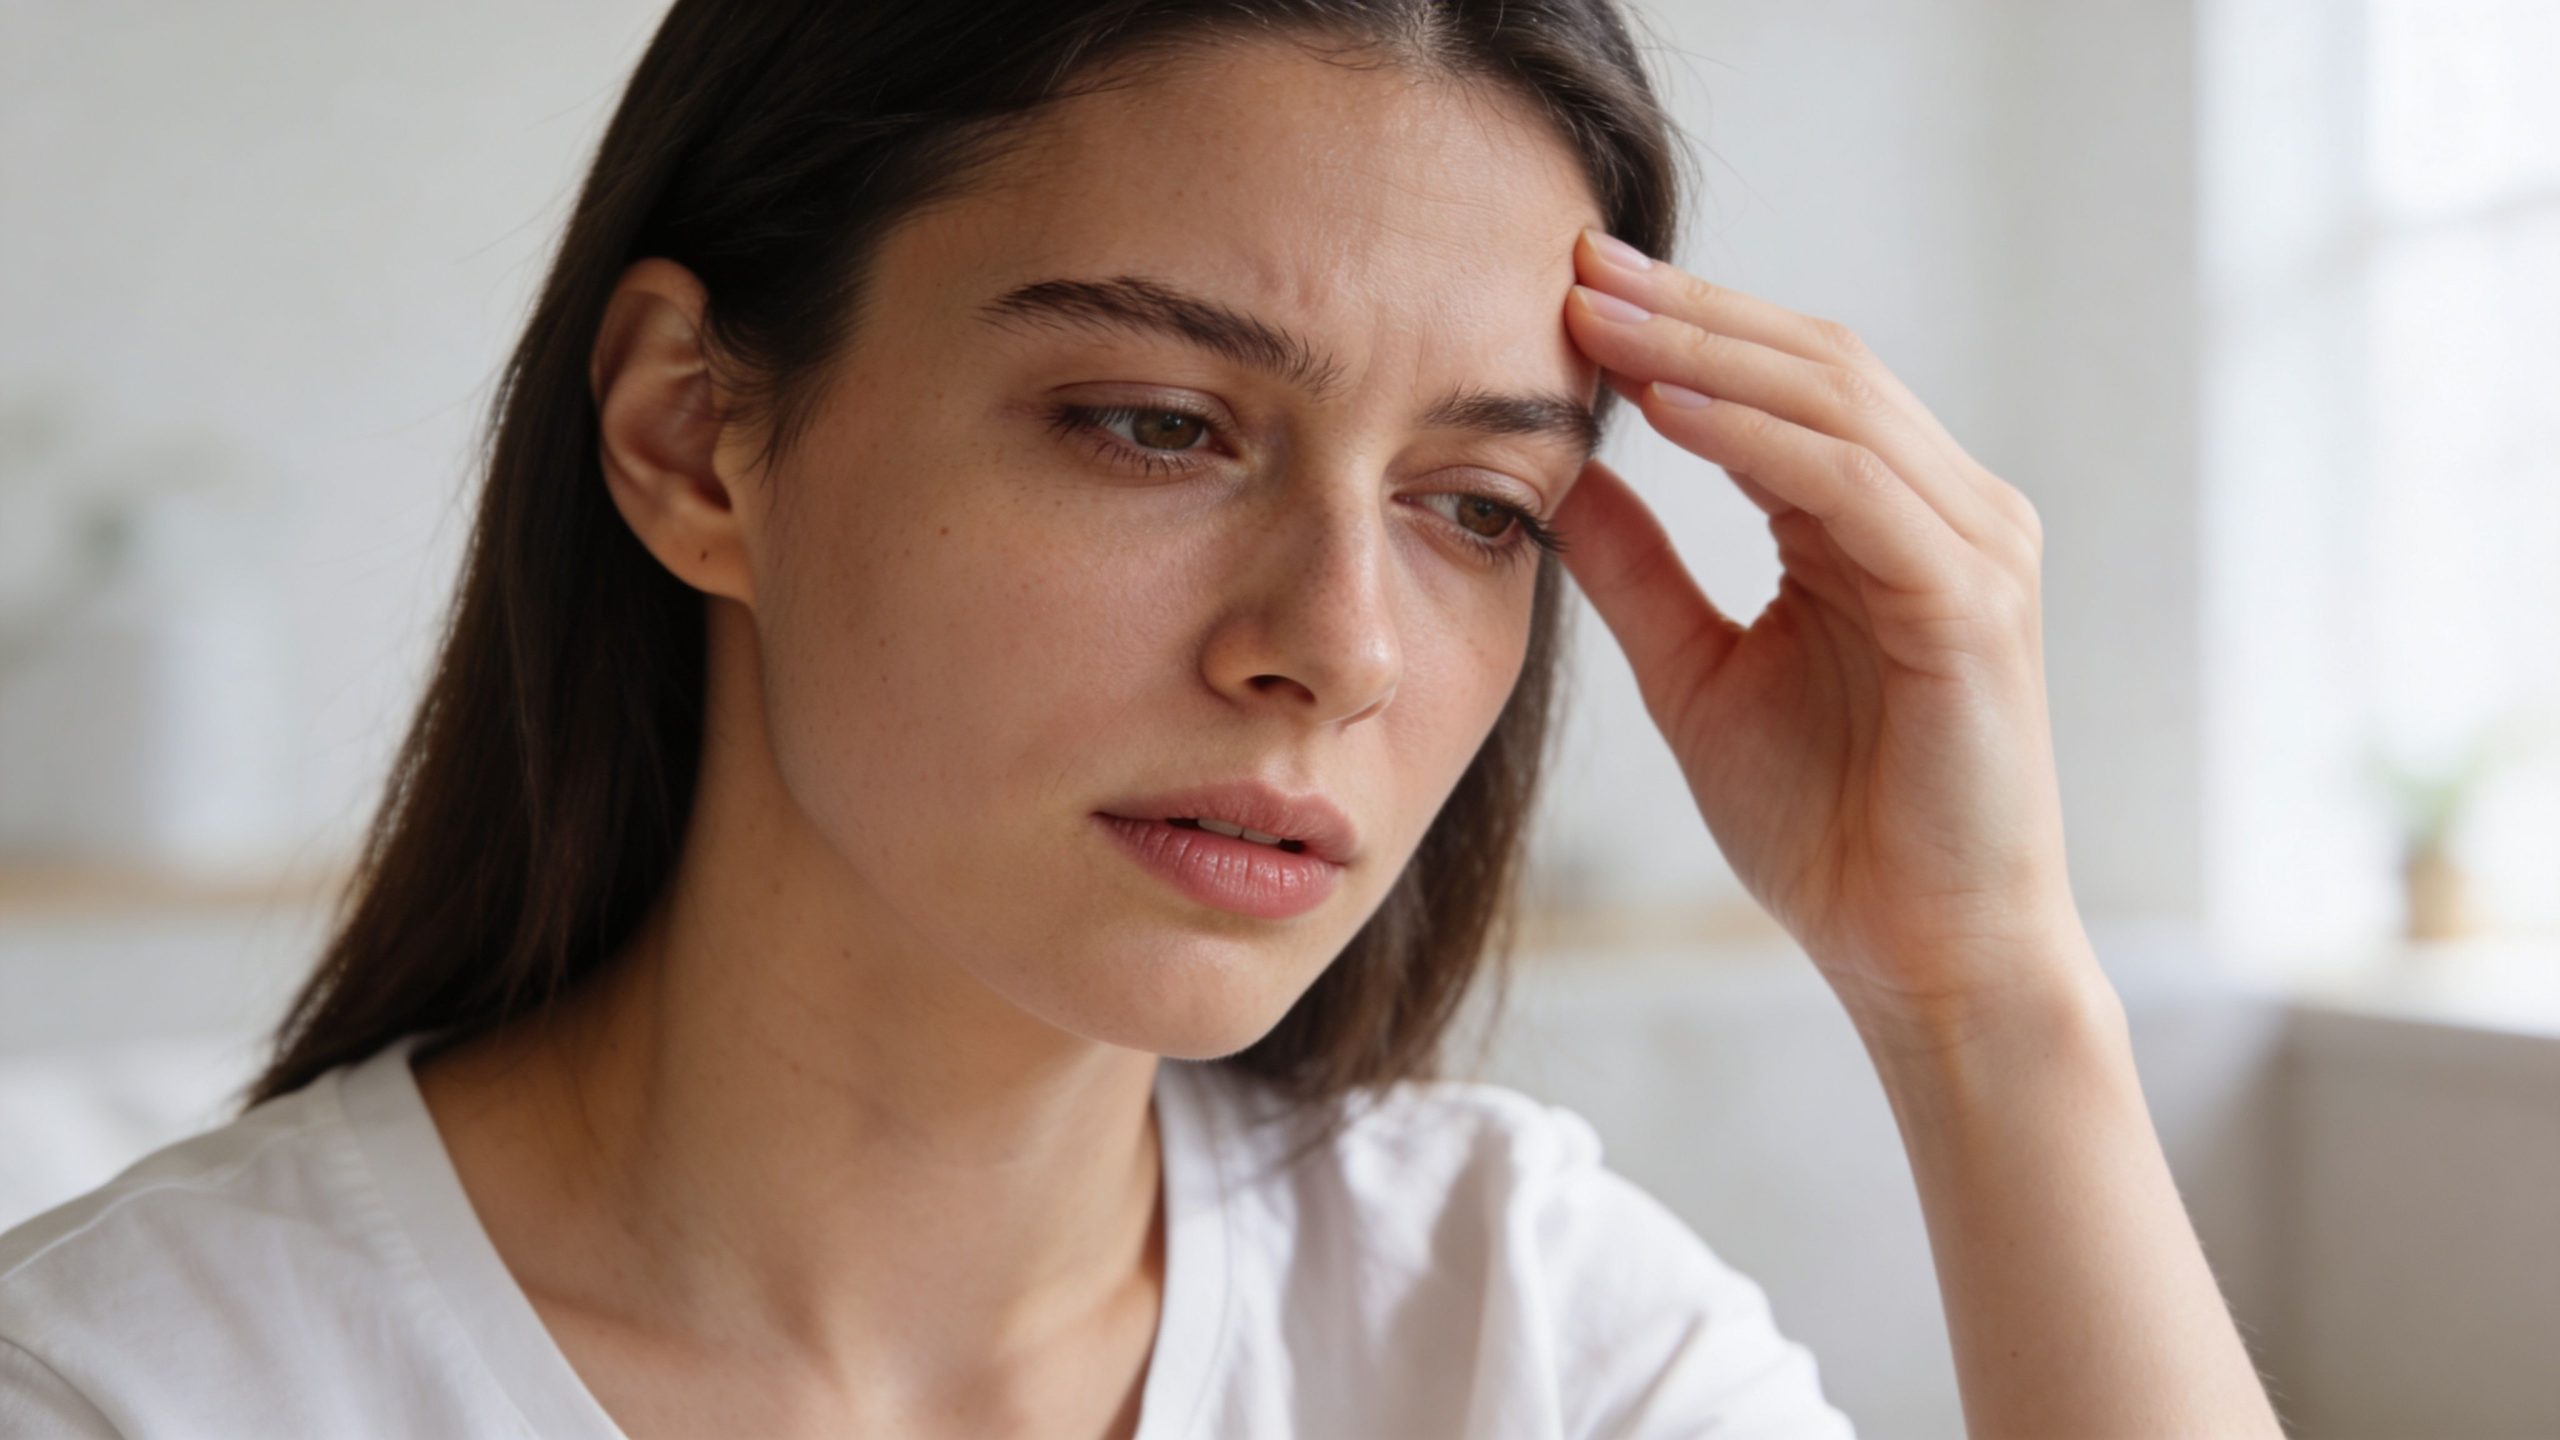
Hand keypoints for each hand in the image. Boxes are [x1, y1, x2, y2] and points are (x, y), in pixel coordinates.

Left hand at [1550, 228, 2097, 1039]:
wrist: (1917, 955)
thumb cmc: (1829, 826)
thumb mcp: (1696, 674)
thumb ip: (1639, 569)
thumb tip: (1560, 475)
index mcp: (1881, 521)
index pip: (1781, 385)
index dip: (1677, 329)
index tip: (1563, 289)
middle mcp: (1944, 513)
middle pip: (1814, 364)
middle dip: (1687, 311)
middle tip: (1574, 265)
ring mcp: (1972, 550)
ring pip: (1837, 405)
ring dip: (1709, 354)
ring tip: (1600, 317)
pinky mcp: (1974, 604)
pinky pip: (1856, 489)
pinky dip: (1756, 441)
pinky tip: (1668, 410)